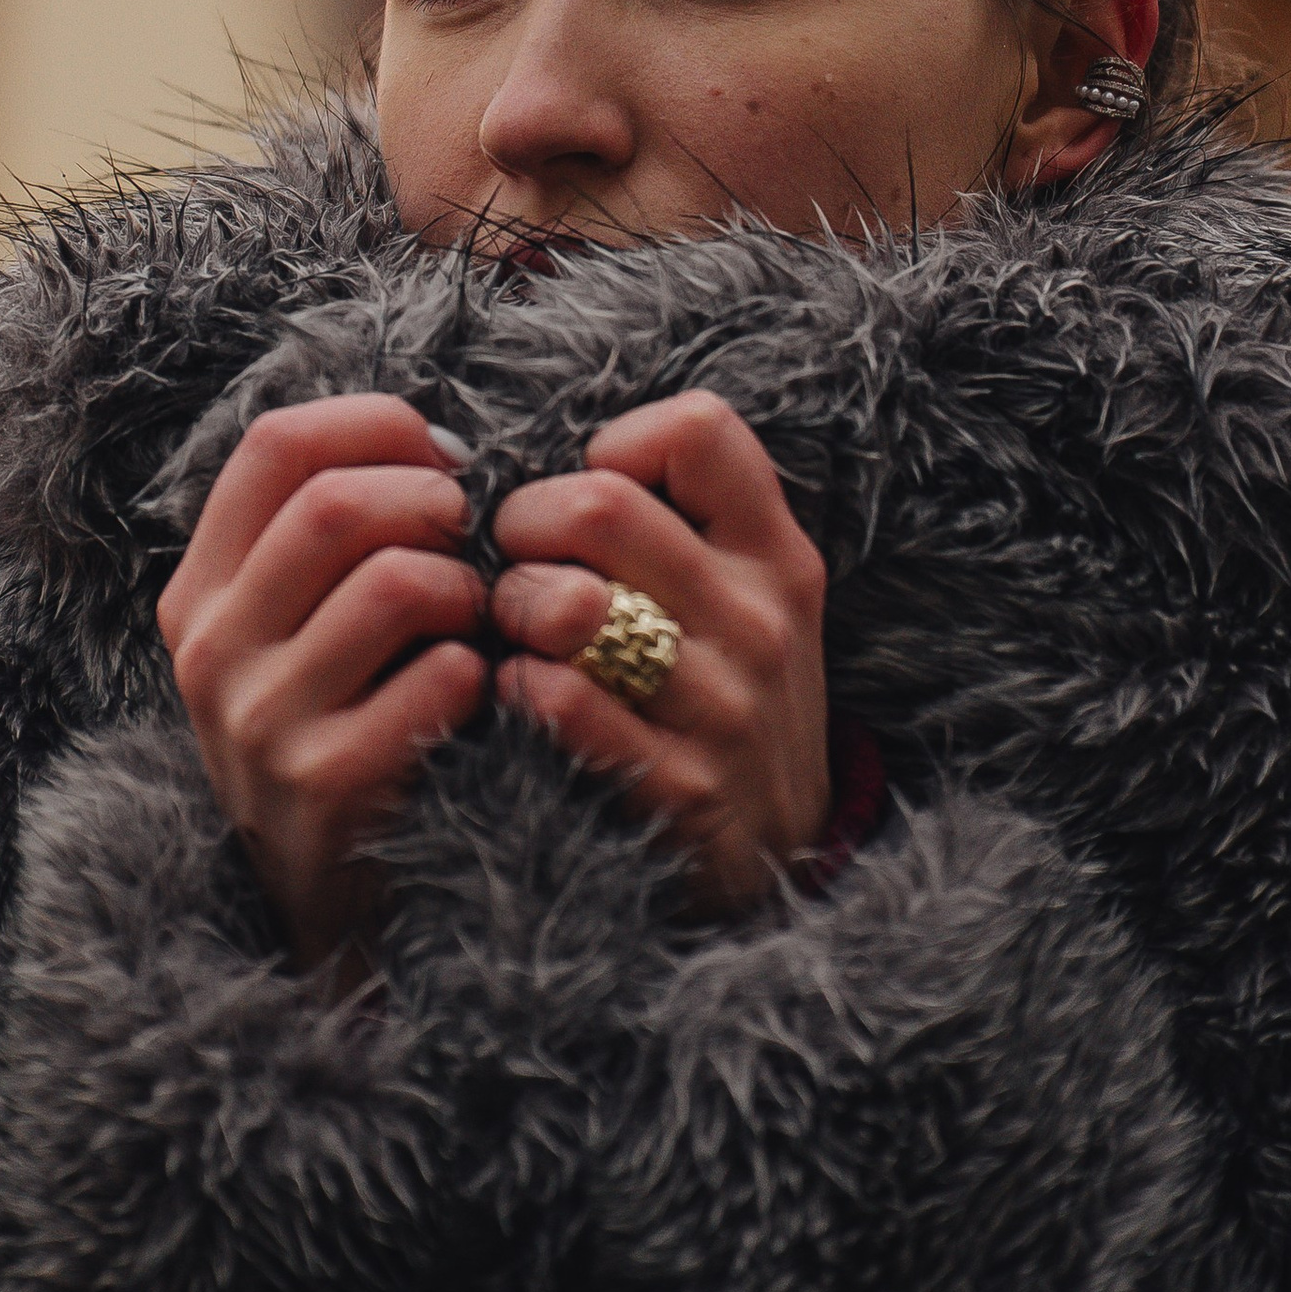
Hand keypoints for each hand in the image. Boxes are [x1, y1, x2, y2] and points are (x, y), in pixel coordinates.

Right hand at [157, 396, 485, 973]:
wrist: (323, 903)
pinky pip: (438, 677)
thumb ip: (330, 538)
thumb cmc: (339, 730)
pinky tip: (471, 692)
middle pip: (336, 504)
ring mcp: (259, 721)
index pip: (277, 445)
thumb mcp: (293, 632)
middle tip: (470, 540)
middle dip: (433, 504)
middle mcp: (211, 649)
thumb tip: (436, 448)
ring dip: (465, 588)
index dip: (377, 427)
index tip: (439, 460)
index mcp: (199, 591)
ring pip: (395, 582)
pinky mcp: (324, 784)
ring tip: (472, 620)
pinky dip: (478, 669)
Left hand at [489, 391, 829, 914]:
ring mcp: (725, 709)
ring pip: (569, 605)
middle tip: (515, 564)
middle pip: (601, 505)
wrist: (779, 861)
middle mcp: (760, 622)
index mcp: (776, 556)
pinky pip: (561, 703)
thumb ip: (676, 523)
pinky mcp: (680, 790)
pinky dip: (516, 689)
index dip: (616, 446)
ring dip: (511, 609)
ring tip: (516, 632)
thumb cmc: (725, 701)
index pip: (699, 430)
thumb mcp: (744, 600)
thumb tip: (556, 460)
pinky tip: (521, 696)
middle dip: (523, 525)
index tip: (592, 497)